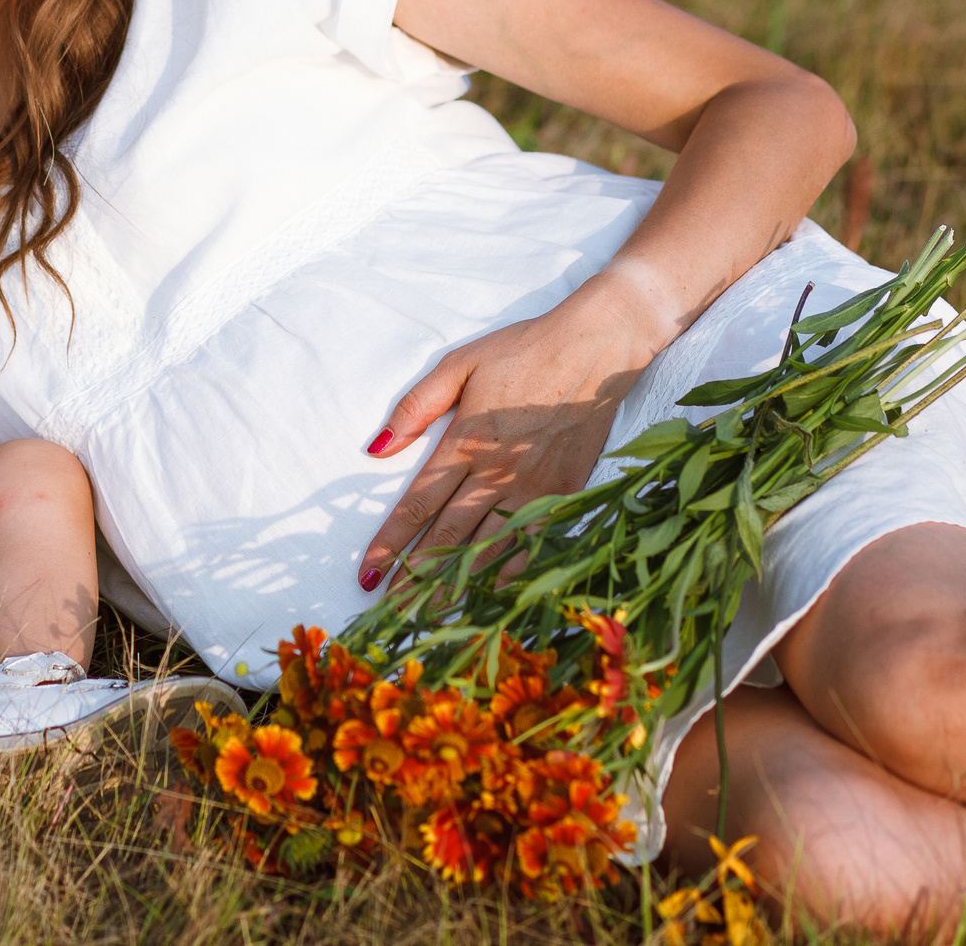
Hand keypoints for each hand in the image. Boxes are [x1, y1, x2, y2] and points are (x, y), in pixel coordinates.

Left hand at [356, 274, 668, 592]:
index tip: (367, 573)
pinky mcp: (567, 494)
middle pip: (448, 538)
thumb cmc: (523, 351)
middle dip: (414, 578)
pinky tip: (493, 599)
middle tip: (388, 613)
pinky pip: (535, 544)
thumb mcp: (460, 362)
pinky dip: (512, 575)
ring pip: (488, 549)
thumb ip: (416, 407)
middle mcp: (496, 474)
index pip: (418, 504)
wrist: (598, 348)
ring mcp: (535, 488)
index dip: (390, 542)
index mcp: (464, 442)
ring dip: (457, 586)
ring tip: (429, 618)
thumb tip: (376, 448)